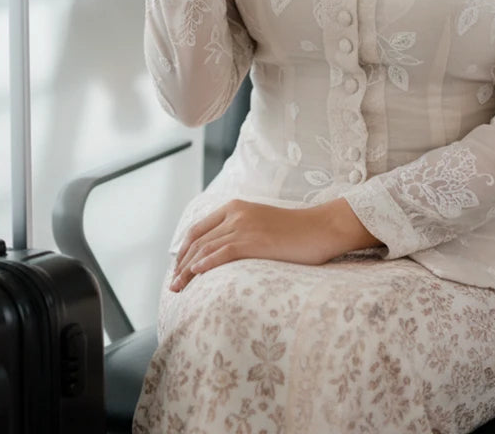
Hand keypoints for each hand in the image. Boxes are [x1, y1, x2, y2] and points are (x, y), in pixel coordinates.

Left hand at [170, 198, 377, 290]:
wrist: (321, 228)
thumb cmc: (295, 232)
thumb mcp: (260, 225)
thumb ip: (240, 232)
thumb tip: (220, 254)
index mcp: (234, 207)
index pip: (198, 229)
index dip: (184, 250)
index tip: (178, 269)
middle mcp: (235, 213)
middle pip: (198, 240)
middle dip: (181, 263)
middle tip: (173, 284)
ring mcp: (245, 225)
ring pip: (206, 248)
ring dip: (188, 270)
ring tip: (178, 288)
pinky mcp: (254, 240)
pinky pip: (222, 252)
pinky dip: (206, 263)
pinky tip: (196, 275)